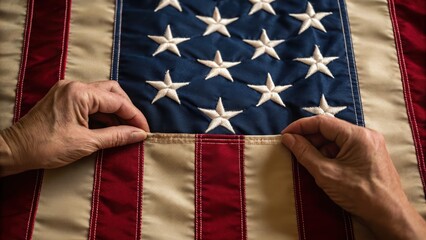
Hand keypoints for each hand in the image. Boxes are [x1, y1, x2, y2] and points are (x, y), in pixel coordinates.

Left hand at [0, 80, 148, 176]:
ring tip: (125, 131)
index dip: (135, 117)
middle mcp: (74, 86)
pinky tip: (109, 128)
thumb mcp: (87, 143)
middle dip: (127, 109)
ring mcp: (68, 91)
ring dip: (114, 112)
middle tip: (136, 128)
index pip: (118, 101)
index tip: (145, 131)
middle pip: (112, 91)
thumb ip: (117, 136)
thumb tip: (139, 135)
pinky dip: (101, 114)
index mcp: (80, 93)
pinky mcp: (63, 99)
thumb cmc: (47, 147)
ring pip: (101, 96)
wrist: (15, 150)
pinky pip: (90, 102)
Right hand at [281, 115, 425, 239]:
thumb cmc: (359, 194)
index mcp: (357, 135)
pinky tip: (322, 166)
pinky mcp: (369, 154)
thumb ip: (304, 153)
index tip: (285, 135)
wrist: (389, 215)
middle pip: (330, 129)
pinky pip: (345, 147)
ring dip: (319, 147)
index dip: (301, 126)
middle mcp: (366, 134)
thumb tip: (288, 138)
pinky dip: (330, 154)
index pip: (322, 122)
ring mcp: (369, 144)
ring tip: (307, 161)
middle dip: (309, 138)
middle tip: (292, 149)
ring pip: (336, 139)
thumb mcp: (326, 173)